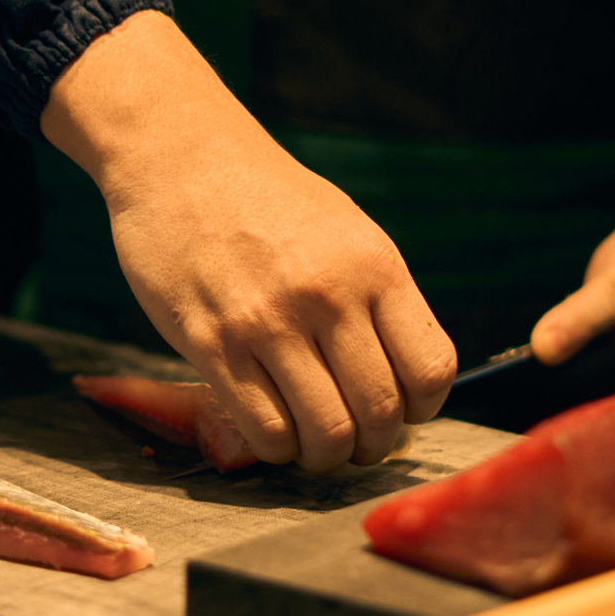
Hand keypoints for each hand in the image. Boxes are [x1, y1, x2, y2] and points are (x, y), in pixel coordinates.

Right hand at [41, 11, 455, 470]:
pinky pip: (265, 429)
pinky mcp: (212, 343)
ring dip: (325, 456)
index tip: (401, 411)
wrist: (184, 159)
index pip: (430, 370)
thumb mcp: (347, 232)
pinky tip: (273, 433)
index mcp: (374, 266)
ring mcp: (268, 322)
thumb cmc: (270, 201)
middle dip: (373, 446)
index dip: (422, 409)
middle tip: (356, 444)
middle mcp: (328, 295)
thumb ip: (379, 299)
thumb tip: (406, 382)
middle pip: (379, 413)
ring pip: (324, 434)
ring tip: (314, 445)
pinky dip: (277, 450)